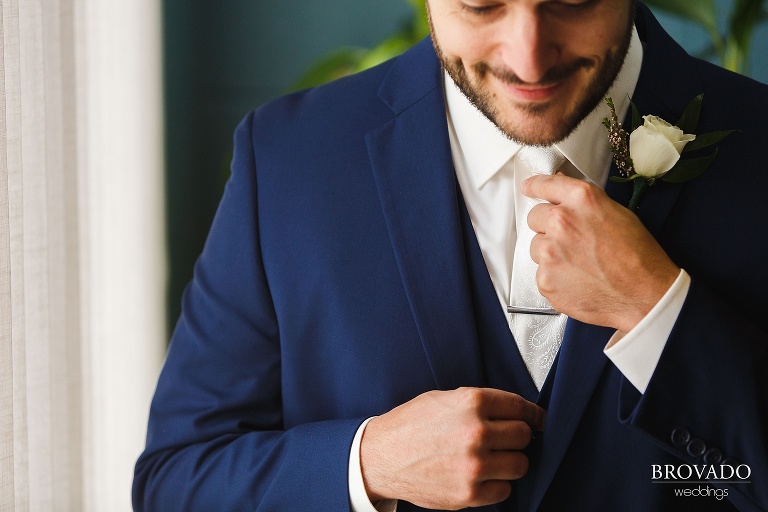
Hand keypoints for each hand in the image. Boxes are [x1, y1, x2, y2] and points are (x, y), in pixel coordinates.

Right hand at [360, 387, 544, 509]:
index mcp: (471, 403)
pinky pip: (504, 490)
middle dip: (517, 438)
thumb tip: (512, 412)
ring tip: (493, 459)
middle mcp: (476, 432)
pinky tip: (481, 476)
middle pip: (523, 436)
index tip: (538, 421)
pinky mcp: (469, 493)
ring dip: (510, 462)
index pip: (520, 407)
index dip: (533, 415)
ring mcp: (474, 465)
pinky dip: (497, 484)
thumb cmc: (410, 425)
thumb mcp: (443, 399)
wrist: (380, 457)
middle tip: (504, 440)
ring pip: (520, 464)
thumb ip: (478, 404)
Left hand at [522, 173, 679, 332]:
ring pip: (536, 247)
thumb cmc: (638, 257)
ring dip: (550, 252)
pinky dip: (554, 276)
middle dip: (548, 226)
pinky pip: (541, 273)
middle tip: (571, 240)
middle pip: (535, 217)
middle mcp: (561, 222)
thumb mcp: (618, 214)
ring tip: (579, 262)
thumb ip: (584, 202)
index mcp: (581, 200)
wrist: (644, 295)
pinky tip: (577, 278)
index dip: (535, 186)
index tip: (529, 188)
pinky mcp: (545, 279)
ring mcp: (550, 252)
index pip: (545, 185)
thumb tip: (564, 193)